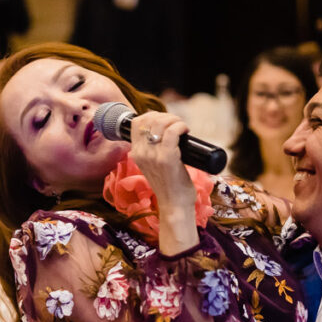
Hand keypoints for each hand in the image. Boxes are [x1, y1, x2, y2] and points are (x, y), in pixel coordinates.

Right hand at [129, 112, 198, 254]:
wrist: (174, 206)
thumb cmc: (169, 186)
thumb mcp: (153, 166)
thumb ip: (152, 153)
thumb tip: (165, 135)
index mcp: (136, 154)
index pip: (137, 123)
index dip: (152, 115)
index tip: (165, 120)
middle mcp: (141, 153)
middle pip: (148, 119)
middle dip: (166, 116)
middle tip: (177, 124)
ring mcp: (153, 156)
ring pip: (160, 123)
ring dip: (174, 119)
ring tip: (182, 127)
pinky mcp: (167, 159)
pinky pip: (172, 132)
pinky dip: (180, 126)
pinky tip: (186, 130)